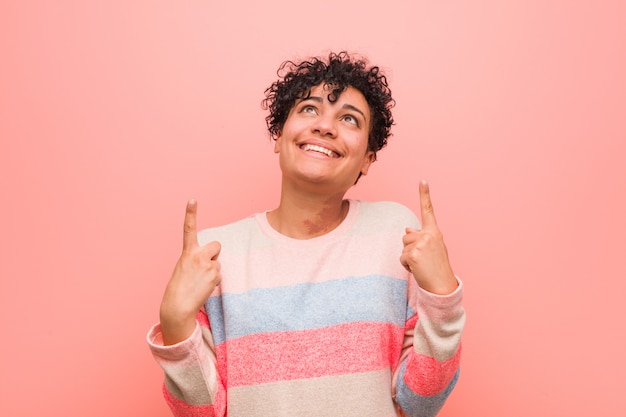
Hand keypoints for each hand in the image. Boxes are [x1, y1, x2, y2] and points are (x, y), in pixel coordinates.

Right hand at [160, 199, 221, 344]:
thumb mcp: (184, 267)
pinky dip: (214, 281)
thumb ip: (196, 259)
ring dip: (212, 271)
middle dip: (214, 255)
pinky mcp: (215, 274)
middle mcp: (198, 255)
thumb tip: (211, 261)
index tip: (192, 200)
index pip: (189, 229)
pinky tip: (203, 288)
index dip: (190, 213)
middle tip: (203, 268)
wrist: (178, 305)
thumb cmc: (179, 287)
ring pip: (218, 264)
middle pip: (216, 246)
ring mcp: (208, 264)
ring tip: (199, 282)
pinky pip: (219, 276)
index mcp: (187, 252)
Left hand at [400, 180, 457, 294]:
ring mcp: (421, 244)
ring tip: (422, 265)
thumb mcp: (432, 249)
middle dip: (410, 248)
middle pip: (406, 236)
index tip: (422, 180)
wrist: (442, 286)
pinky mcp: (413, 254)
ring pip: (403, 246)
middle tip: (424, 260)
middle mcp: (429, 235)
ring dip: (408, 257)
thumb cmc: (437, 268)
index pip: (428, 211)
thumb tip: (407, 230)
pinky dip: (406, 265)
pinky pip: (402, 257)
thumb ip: (421, 238)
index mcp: (434, 232)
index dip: (424, 195)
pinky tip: (418, 270)